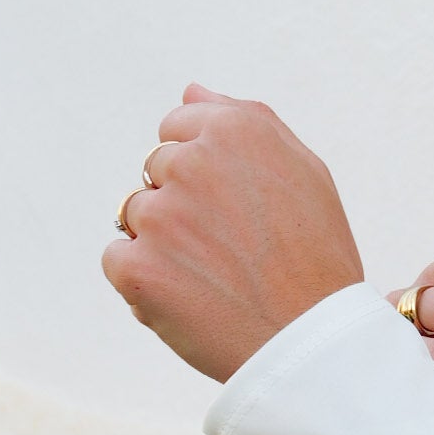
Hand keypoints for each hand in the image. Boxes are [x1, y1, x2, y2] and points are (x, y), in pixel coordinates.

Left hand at [105, 85, 366, 382]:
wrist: (312, 344)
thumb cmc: (316, 258)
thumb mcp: (305, 172)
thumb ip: (246, 119)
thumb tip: (190, 91)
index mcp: (236, 130)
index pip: (177, 128)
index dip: (204, 172)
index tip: (234, 208)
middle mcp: (192, 162)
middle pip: (154, 171)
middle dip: (181, 204)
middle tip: (232, 249)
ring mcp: (159, 214)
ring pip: (134, 216)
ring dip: (162, 243)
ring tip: (214, 277)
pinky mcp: (135, 265)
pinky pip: (118, 260)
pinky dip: (144, 282)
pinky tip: (191, 298)